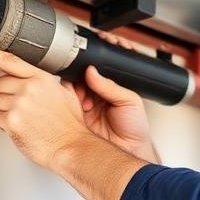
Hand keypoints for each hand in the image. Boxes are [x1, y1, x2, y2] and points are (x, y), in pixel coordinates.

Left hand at [0, 44, 89, 170]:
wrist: (72, 147)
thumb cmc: (70, 126)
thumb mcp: (67, 95)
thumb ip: (52, 82)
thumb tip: (41, 78)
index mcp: (40, 79)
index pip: (7, 60)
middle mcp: (29, 88)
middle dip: (4, 95)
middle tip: (19, 107)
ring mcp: (19, 105)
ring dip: (3, 111)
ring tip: (23, 119)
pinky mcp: (12, 122)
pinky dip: (3, 124)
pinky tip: (19, 128)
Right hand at [73, 31, 158, 162]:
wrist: (129, 152)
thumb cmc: (135, 130)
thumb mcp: (130, 101)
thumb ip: (111, 86)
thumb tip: (93, 70)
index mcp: (110, 88)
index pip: (98, 67)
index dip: (95, 56)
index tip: (94, 47)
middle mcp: (95, 94)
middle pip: (81, 73)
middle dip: (81, 69)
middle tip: (85, 74)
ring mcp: (83, 104)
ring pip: (71, 86)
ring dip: (74, 84)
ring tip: (83, 91)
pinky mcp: (74, 116)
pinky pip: (64, 102)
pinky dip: (65, 98)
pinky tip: (73, 97)